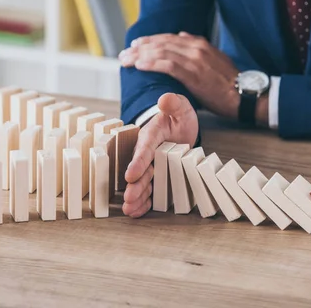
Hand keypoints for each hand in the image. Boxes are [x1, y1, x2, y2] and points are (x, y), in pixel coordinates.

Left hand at [119, 32, 240, 118]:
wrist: (245, 94)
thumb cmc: (230, 82)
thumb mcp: (215, 59)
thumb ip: (198, 49)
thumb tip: (182, 37)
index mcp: (199, 44)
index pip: (168, 38)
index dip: (150, 41)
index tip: (136, 45)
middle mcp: (195, 48)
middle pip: (161, 43)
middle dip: (139, 48)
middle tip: (124, 53)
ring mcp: (194, 60)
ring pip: (161, 52)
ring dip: (140, 55)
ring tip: (126, 60)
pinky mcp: (193, 74)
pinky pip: (167, 65)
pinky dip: (151, 63)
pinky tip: (140, 65)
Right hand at [122, 93, 197, 217]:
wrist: (181, 127)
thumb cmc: (179, 117)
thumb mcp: (180, 107)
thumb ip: (173, 103)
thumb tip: (165, 98)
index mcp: (151, 135)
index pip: (144, 148)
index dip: (138, 162)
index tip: (131, 175)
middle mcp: (148, 152)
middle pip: (141, 169)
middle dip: (135, 185)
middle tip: (129, 198)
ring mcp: (153, 165)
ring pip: (144, 182)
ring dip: (137, 196)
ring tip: (130, 210)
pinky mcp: (158, 175)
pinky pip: (151, 189)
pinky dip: (144, 201)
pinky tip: (137, 212)